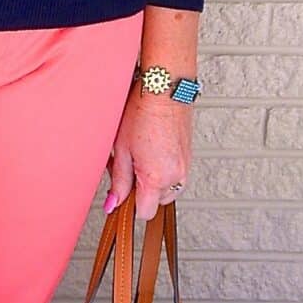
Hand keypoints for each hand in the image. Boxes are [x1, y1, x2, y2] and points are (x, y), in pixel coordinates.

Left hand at [103, 86, 192, 221]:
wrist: (165, 90)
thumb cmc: (141, 113)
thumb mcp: (121, 150)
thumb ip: (118, 182)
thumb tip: (113, 204)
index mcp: (157, 178)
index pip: (144, 212)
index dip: (129, 206)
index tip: (120, 194)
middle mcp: (176, 176)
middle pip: (156, 202)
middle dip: (141, 191)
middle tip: (128, 166)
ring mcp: (185, 166)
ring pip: (167, 190)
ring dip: (153, 181)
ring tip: (140, 156)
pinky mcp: (189, 157)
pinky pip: (176, 175)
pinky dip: (163, 171)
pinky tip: (151, 150)